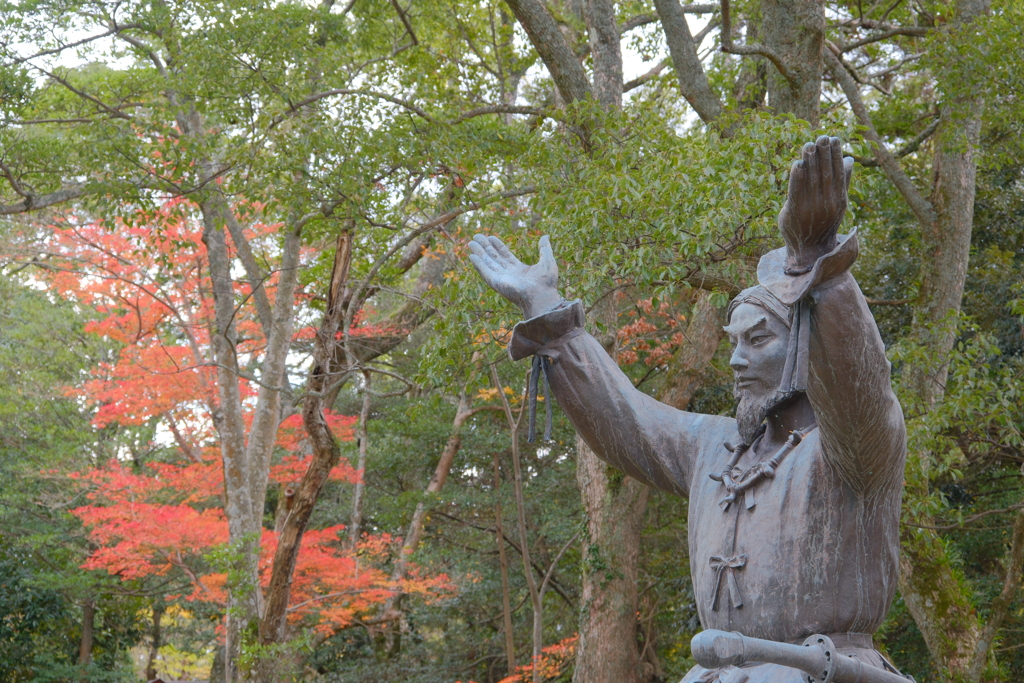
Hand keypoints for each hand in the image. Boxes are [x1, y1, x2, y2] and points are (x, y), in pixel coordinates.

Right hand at [468, 234, 561, 318]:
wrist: (542, 297)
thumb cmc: (547, 283)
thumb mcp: (547, 261)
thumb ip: (544, 248)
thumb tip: (545, 236)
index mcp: (519, 270)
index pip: (505, 255)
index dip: (497, 246)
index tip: (490, 237)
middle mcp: (509, 274)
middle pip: (494, 258)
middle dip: (485, 247)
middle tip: (476, 237)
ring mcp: (502, 279)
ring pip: (487, 263)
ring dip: (479, 253)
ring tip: (471, 242)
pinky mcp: (496, 283)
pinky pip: (485, 272)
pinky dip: (478, 264)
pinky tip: (471, 256)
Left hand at [778, 136, 853, 272]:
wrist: (809, 250)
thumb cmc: (823, 222)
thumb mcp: (837, 203)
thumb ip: (843, 182)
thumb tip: (850, 159)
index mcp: (839, 200)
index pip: (838, 173)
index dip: (836, 156)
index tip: (835, 139)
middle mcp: (826, 204)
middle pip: (825, 174)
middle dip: (823, 154)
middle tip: (822, 136)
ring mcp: (810, 209)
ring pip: (811, 181)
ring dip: (810, 161)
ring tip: (809, 144)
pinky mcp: (795, 213)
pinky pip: (796, 192)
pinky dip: (797, 178)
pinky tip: (797, 164)